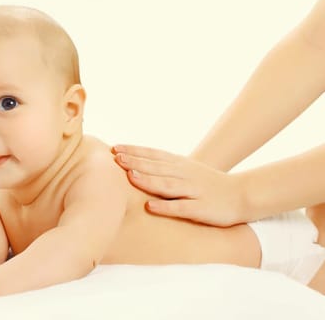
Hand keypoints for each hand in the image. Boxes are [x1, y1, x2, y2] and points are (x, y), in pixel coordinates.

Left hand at [112, 144, 249, 226]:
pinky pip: (181, 207)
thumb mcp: (186, 170)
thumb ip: (163, 167)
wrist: (242, 195)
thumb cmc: (207, 184)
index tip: (114, 148)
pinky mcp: (200, 208)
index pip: (154, 154)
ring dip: (148, 180)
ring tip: (130, 176)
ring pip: (167, 185)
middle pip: (156, 167)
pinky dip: (165, 206)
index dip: (134, 150)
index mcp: (180, 165)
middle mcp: (185, 175)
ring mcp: (193, 191)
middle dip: (136, 162)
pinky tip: (150, 207)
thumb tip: (134, 163)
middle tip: (116, 158)